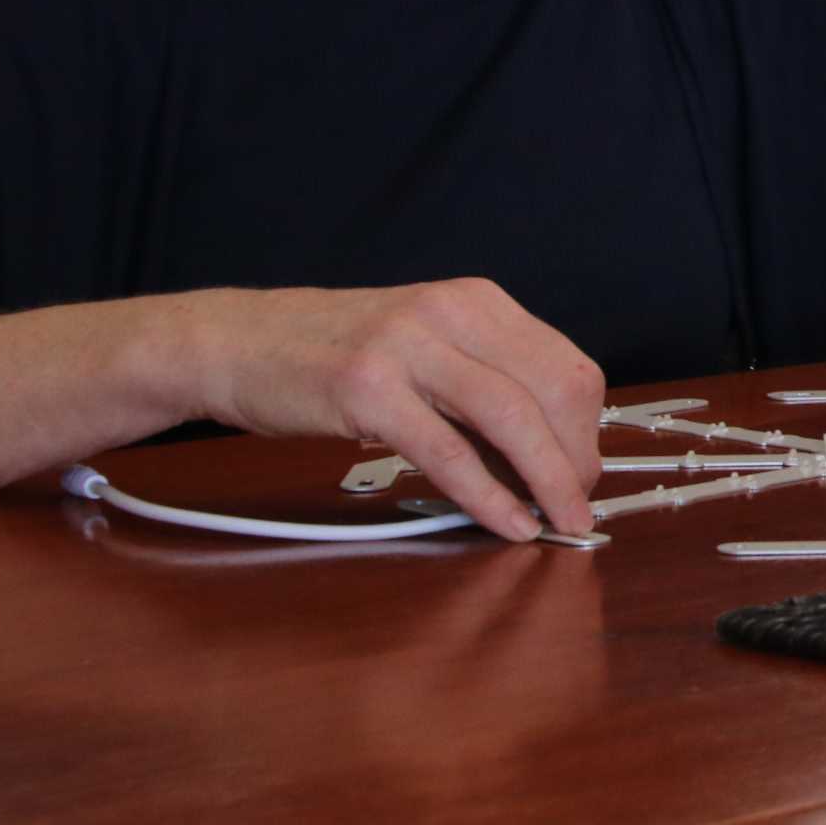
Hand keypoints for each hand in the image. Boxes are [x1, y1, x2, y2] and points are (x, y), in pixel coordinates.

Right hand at [187, 281, 604, 540]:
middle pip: (554, 389)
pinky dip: (488, 495)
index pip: (567, 365)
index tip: (585, 471)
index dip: (589, 429)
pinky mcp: (368, 390)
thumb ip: (483, 381)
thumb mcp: (425, 347)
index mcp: (476, 301)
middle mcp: (451, 312)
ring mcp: (408, 347)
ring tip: (560, 521)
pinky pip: (448, 452)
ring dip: (549, 479)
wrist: (236, 342)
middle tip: (576, 505)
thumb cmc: (334, 353)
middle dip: (577, 459)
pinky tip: (507, 523)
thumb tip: (548, 452)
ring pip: (511, 416)